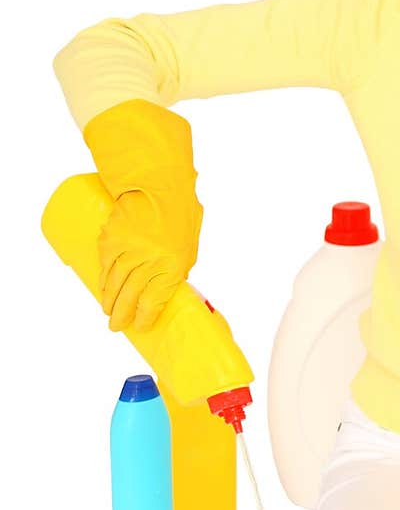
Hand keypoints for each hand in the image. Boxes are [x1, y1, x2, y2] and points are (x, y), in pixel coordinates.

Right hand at [83, 99, 203, 331]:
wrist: (160, 183)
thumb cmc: (180, 215)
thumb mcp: (188, 246)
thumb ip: (176, 268)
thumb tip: (163, 289)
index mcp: (173, 265)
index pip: (154, 301)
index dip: (144, 317)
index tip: (139, 326)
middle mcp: (150, 261)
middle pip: (131, 296)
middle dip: (122, 316)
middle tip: (115, 326)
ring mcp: (129, 250)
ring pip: (114, 283)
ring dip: (109, 300)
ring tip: (108, 310)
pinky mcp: (112, 238)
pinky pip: (104, 264)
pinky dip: (102, 279)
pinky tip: (102, 288)